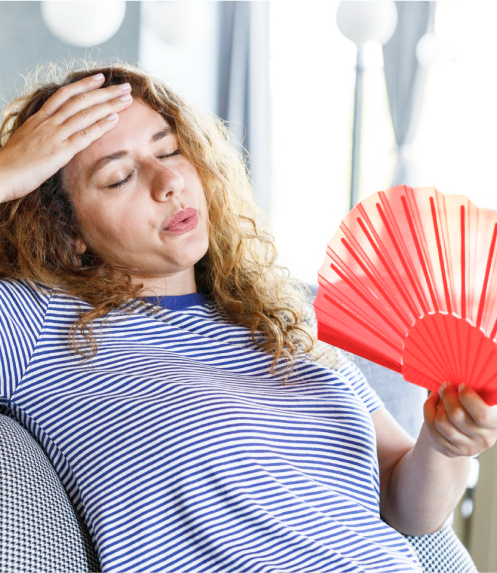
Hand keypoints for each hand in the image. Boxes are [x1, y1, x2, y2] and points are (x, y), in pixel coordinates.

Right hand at [0, 73, 133, 202]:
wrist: (0, 174)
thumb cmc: (12, 163)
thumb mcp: (27, 141)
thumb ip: (42, 134)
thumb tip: (53, 135)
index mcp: (39, 118)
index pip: (65, 94)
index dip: (84, 85)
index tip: (101, 78)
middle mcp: (48, 122)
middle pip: (80, 100)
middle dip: (105, 92)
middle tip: (124, 86)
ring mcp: (54, 135)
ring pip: (85, 114)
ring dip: (109, 104)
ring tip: (127, 98)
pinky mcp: (60, 151)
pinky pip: (85, 135)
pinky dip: (101, 125)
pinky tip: (115, 118)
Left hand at [423, 381, 496, 457]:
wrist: (462, 429)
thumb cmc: (471, 406)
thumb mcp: (480, 398)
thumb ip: (477, 390)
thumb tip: (463, 372)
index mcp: (496, 422)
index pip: (482, 414)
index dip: (468, 398)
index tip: (461, 384)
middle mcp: (484, 438)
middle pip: (457, 416)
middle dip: (448, 396)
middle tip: (445, 384)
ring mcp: (467, 447)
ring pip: (442, 422)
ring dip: (438, 404)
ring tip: (439, 394)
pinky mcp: (449, 450)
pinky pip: (432, 428)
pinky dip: (428, 410)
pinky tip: (432, 401)